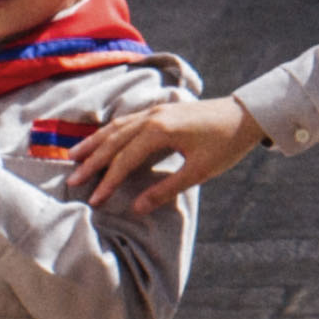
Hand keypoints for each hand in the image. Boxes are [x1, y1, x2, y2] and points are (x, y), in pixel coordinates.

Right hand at [74, 91, 258, 204]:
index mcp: (159, 130)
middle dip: (92, 161)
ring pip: (117, 127)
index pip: (124, 159)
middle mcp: (152, 116)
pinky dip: (111, 133)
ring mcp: (156, 110)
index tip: (93, 199)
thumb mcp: (198, 171)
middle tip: (72, 179)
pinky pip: (128, 122)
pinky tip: (103, 141)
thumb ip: (165, 189)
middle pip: (113, 140)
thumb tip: (136, 208)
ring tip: (75, 157)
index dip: (107, 181)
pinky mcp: (161, 111)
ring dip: (95, 143)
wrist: (246, 115)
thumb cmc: (226, 144)